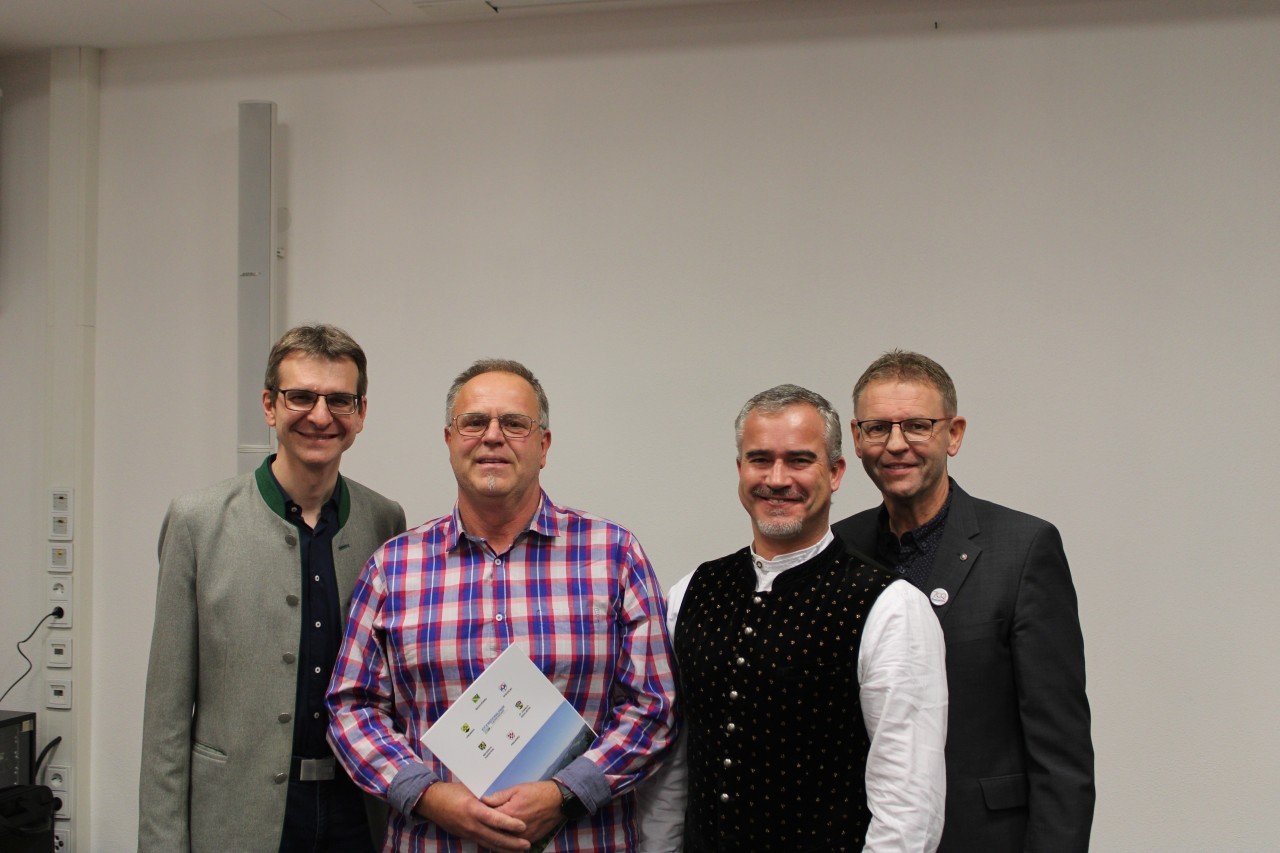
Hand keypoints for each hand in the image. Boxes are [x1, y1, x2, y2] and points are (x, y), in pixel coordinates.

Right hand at [414, 781, 529, 851]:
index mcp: (473, 809)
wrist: (431, 803)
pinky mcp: (466, 836)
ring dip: (506, 849)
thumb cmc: (452, 792)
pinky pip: (483, 844)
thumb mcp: (470, 790)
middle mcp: (471, 824)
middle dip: (512, 843)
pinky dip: (495, 848)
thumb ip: (486, 796)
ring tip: (521, 850)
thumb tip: (503, 798)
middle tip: (527, 844)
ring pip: (490, 844)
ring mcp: (468, 833)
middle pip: (495, 837)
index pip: (494, 819)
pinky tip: (505, 850)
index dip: (509, 824)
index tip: (523, 826)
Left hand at [484, 780, 565, 842]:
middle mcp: (514, 828)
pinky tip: (504, 837)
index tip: (476, 812)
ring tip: (490, 831)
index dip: (481, 815)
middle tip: (480, 824)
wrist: (558, 801)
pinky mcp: (530, 840)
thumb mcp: (517, 789)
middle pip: (494, 832)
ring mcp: (523, 836)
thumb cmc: (538, 792)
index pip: (488, 817)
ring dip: (496, 836)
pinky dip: (508, 842)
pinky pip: (515, 845)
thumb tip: (484, 800)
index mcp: (509, 813)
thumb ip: (499, 796)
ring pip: (503, 841)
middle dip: (486, 828)